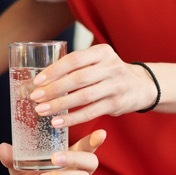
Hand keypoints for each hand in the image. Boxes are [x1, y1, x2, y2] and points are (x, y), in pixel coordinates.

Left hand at [29, 44, 156, 127]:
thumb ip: (77, 66)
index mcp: (102, 52)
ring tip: (41, 110)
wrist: (140, 85)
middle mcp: (111, 67)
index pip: (74, 59)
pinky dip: (72, 119)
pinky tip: (57, 123)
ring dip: (60, 105)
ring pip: (83, 97)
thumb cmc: (109, 72)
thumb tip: (42, 79)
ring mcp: (116, 86)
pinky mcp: (117, 104)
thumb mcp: (98, 61)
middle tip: (35, 97)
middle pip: (78, 79)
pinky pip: (91, 113)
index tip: (37, 81)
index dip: (54, 70)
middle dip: (54, 89)